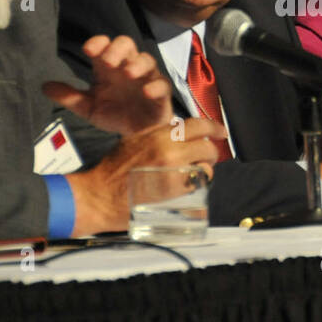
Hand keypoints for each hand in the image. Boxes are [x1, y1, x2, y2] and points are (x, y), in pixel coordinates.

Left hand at [43, 35, 172, 134]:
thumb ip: (69, 97)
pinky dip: (155, 86)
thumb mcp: (89, 108)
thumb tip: (44, 86)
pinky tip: (146, 91)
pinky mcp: (161, 95)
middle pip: (127, 45)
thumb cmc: (115, 115)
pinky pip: (162, 85)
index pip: (105, 46)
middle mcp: (128, 68)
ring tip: (128, 73)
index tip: (88, 49)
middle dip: (118, 49)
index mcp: (110, 68)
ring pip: (147, 60)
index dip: (99, 43)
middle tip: (108, 61)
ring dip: (138, 64)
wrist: (137, 138)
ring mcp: (146, 79)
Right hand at [66, 117, 226, 235]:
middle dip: (210, 152)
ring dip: (205, 169)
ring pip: (205, 165)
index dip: (214, 128)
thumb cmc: (113, 171)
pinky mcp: (174, 190)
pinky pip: (198, 183)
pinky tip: (189, 184)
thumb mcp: (134, 140)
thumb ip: (158, 135)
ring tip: (195, 173)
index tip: (222, 131)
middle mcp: (168, 149)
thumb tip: (179, 134)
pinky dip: (198, 183)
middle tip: (206, 157)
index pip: (196, 125)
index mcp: (158, 134)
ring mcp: (172, 170)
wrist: (99, 195)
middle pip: (206, 146)